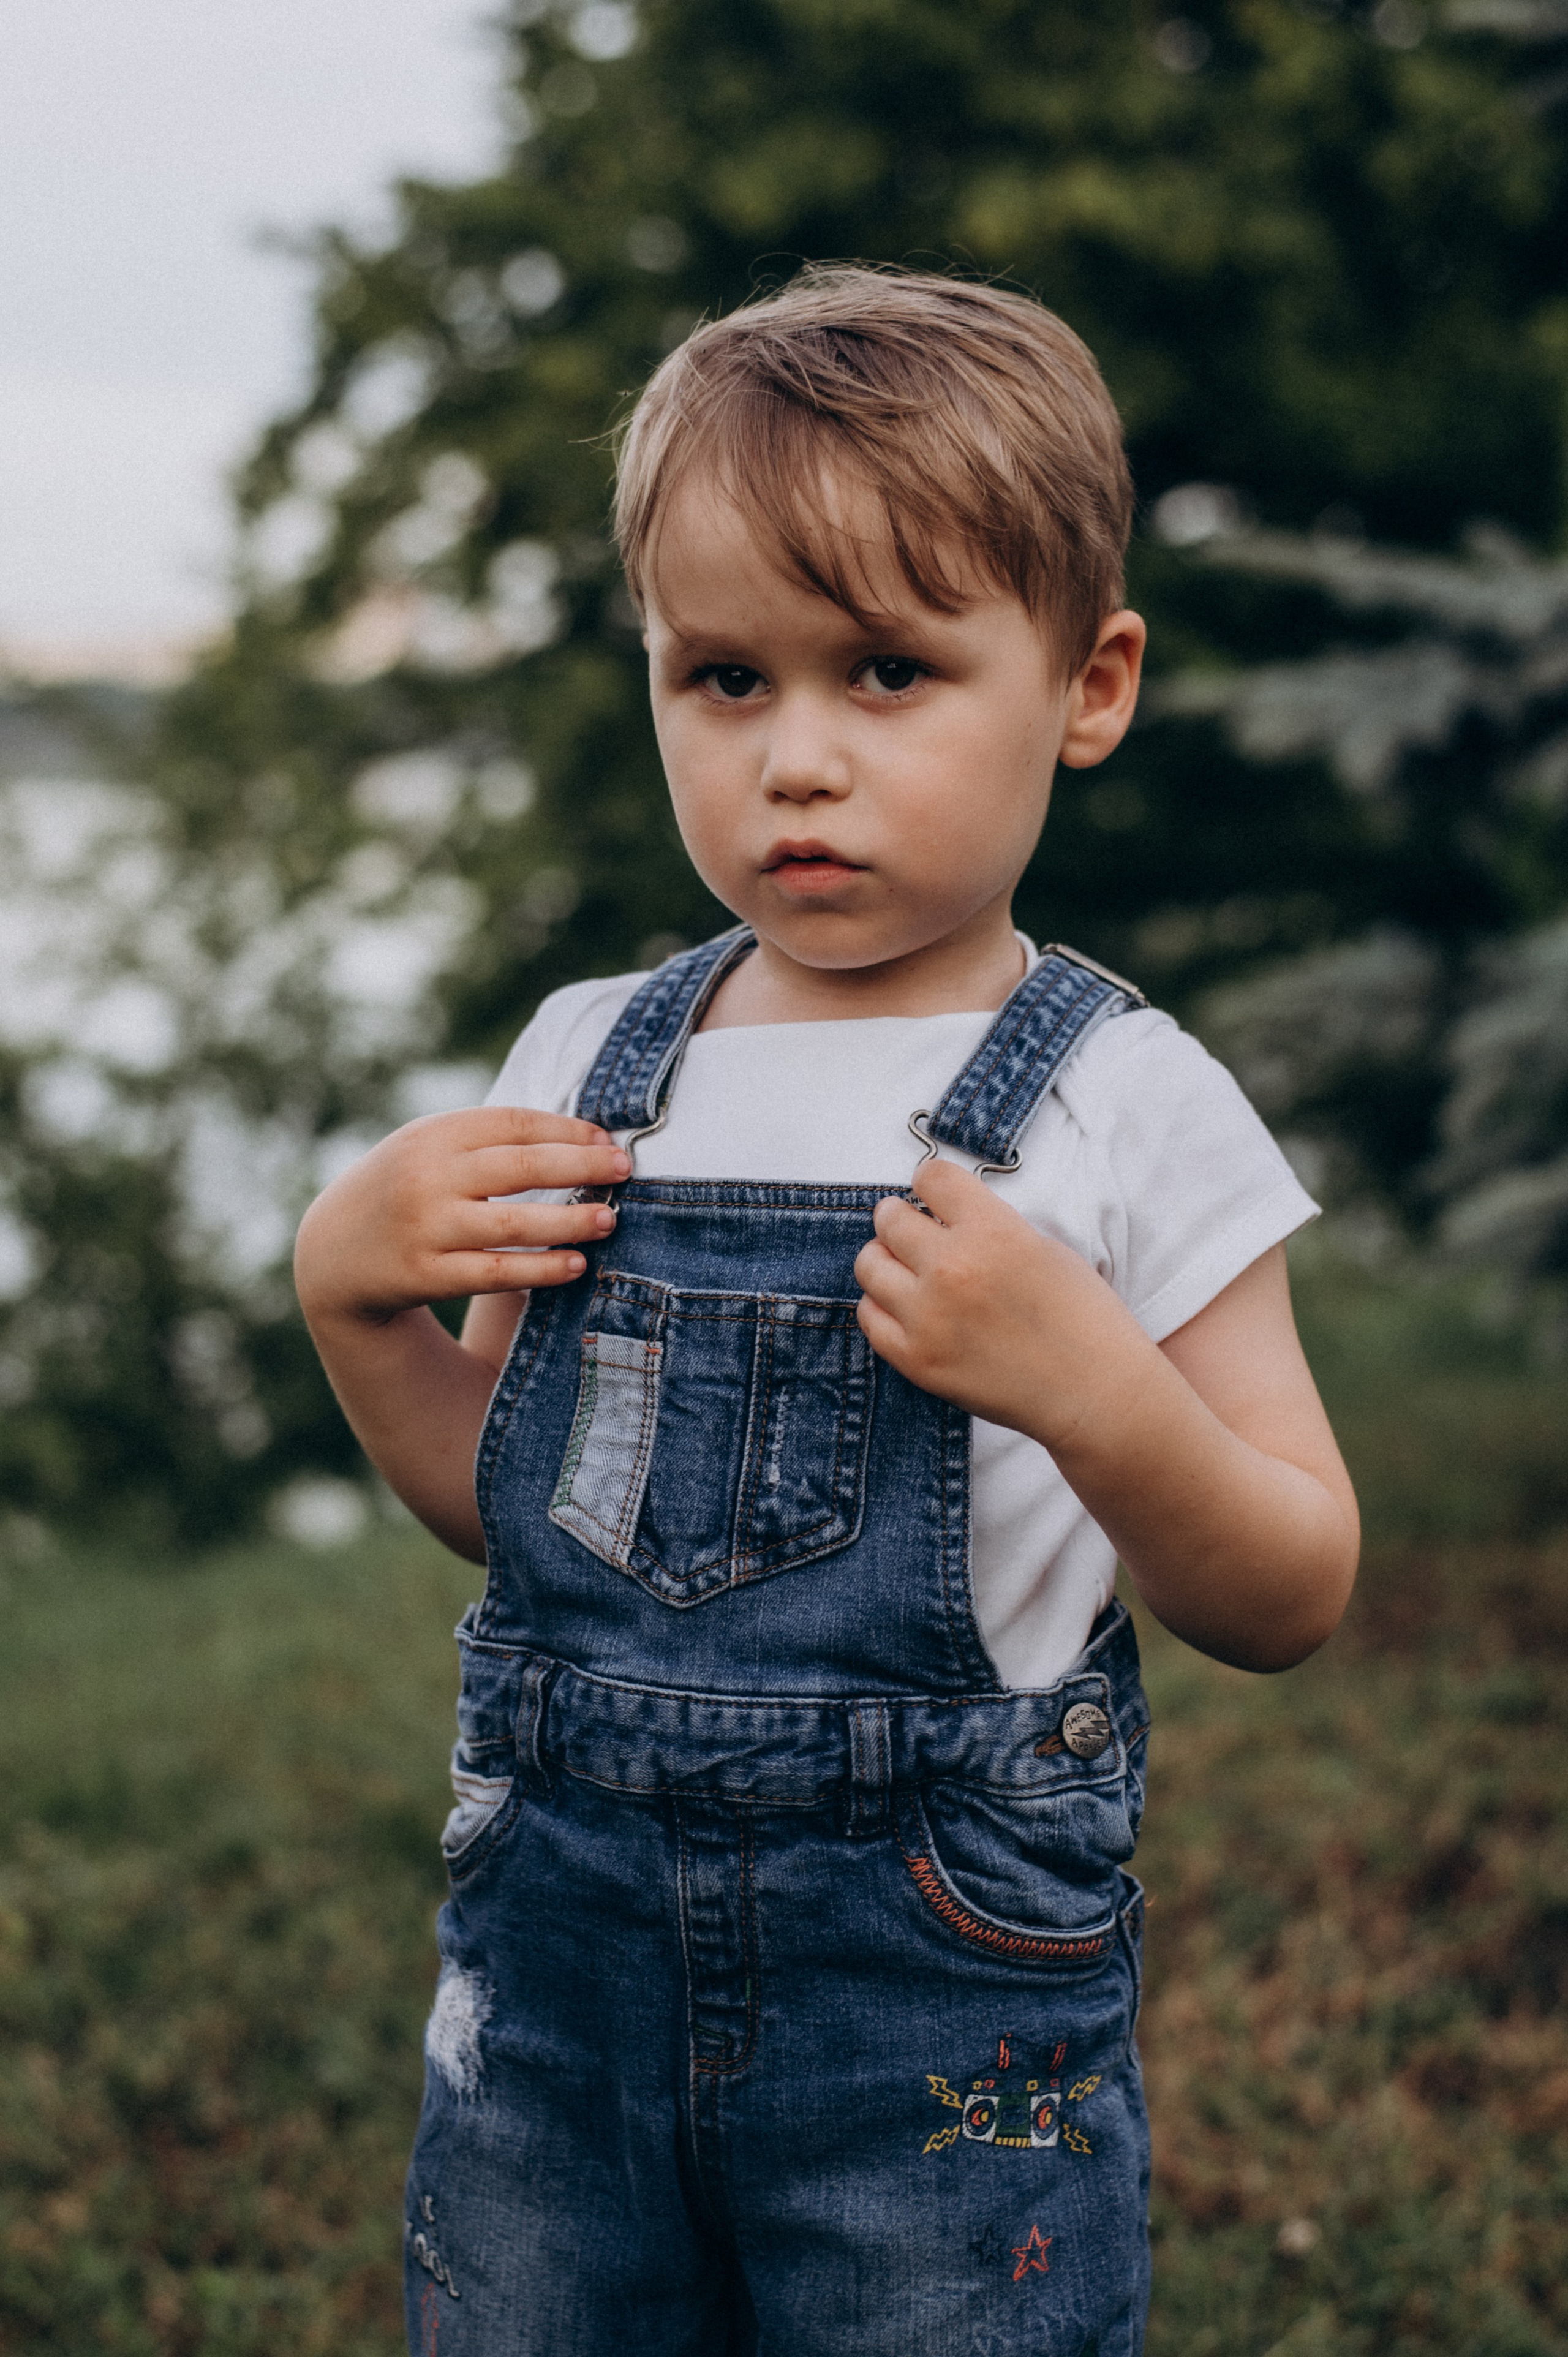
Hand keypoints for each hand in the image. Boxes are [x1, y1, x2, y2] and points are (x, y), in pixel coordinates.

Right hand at [294, 1106, 629, 1329]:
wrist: (330, 1254)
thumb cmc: (401, 1191)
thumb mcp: (427, 1149)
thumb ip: (486, 1140)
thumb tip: (577, 1137)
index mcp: (432, 1135)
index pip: (515, 1123)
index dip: (568, 1130)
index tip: (607, 1140)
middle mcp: (426, 1177)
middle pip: (522, 1166)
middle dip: (582, 1165)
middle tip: (624, 1170)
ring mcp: (426, 1228)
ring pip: (516, 1223)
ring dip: (571, 1220)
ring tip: (609, 1219)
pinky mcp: (426, 1276)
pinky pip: (498, 1272)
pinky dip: (542, 1268)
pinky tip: (575, 1264)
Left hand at [853, 1155, 1129, 1446]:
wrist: (1095, 1393)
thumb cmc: (1082, 1320)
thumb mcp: (1044, 1249)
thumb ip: (989, 1228)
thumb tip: (943, 1219)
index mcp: (993, 1231)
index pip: (931, 1176)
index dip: (931, 1184)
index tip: (934, 1197)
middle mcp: (953, 1268)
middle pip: (889, 1218)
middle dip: (901, 1219)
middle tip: (915, 1232)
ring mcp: (929, 1317)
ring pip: (870, 1265)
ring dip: (886, 1260)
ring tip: (909, 1271)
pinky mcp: (916, 1359)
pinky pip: (870, 1316)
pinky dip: (883, 1306)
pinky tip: (908, 1308)